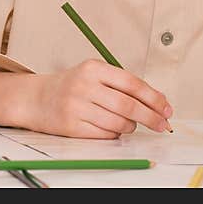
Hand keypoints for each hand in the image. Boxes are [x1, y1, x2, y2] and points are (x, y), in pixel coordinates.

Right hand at [0, 59, 172, 137]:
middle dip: (151, 118)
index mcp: (93, 68)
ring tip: (126, 123)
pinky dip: (114, 134)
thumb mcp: (93, 75)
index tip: (167, 109)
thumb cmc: (71, 86)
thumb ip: (122, 85)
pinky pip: (105, 135)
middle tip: (163, 125)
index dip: (154, 98)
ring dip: (130, 127)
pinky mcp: (71, 126)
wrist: (35, 98)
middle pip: (128, 106)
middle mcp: (84, 85)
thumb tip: (158, 102)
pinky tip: (109, 128)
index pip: (132, 84)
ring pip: (119, 123)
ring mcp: (76, 106)